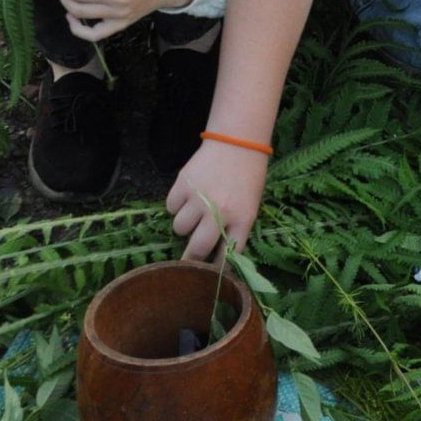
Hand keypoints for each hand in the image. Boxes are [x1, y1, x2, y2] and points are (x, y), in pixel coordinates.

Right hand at [167, 140, 269, 259]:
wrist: (237, 143)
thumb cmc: (247, 177)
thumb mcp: (250, 206)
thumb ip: (235, 229)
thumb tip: (217, 256)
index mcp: (242, 219)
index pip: (227, 255)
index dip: (216, 268)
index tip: (208, 277)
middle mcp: (219, 212)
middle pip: (197, 249)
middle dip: (191, 258)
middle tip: (188, 258)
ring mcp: (198, 199)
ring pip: (179, 228)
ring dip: (184, 225)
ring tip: (195, 211)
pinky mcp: (181, 185)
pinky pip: (170, 208)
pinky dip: (176, 206)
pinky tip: (189, 195)